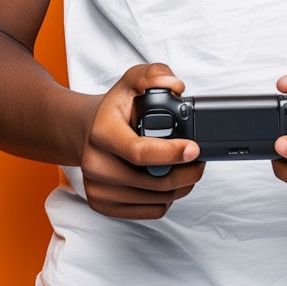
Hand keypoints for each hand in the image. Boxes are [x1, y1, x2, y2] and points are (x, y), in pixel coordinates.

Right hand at [79, 63, 202, 219]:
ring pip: (155, 199)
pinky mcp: (103, 205)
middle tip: (198, 160)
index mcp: (101, 132)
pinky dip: (166, 199)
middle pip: (152, 182)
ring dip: (180, 187)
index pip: (139, 152)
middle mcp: (95, 163)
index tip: (194, 149)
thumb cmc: (115, 109)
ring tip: (186, 169)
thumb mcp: (133, 81)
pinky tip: (167, 180)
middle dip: (185, 173)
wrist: (88, 131)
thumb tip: (175, 85)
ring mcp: (97, 188)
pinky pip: (149, 211)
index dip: (171, 153)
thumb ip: (155, 74)